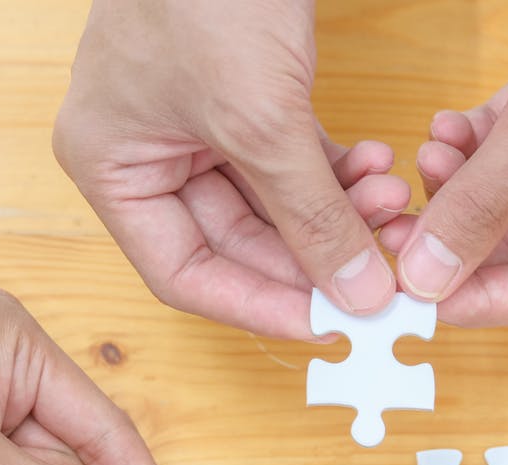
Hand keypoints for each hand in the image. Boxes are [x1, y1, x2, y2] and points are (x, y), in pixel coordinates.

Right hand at [54, 0, 411, 338]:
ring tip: (395, 206)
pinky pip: (293, 160)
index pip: (186, 274)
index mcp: (112, 165)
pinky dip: (338, 172)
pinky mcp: (241, 94)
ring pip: (274, 203)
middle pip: (238, 243)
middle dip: (316, 253)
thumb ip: (311, 217)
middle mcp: (144, 151)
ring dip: (338, 212)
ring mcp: (192, 121)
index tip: (333, 327)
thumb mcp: (262, 120)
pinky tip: (381, 171)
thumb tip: (357, 297)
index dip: (261, 307)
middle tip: (385, 270)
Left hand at [380, 0, 507, 325]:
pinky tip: (442, 129)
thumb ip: (489, 201)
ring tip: (428, 155)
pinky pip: (506, 150)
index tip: (415, 296)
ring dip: (459, 185)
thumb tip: (430, 275)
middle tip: (398, 230)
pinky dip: (469, 146)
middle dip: (461, 234)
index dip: (483, 298)